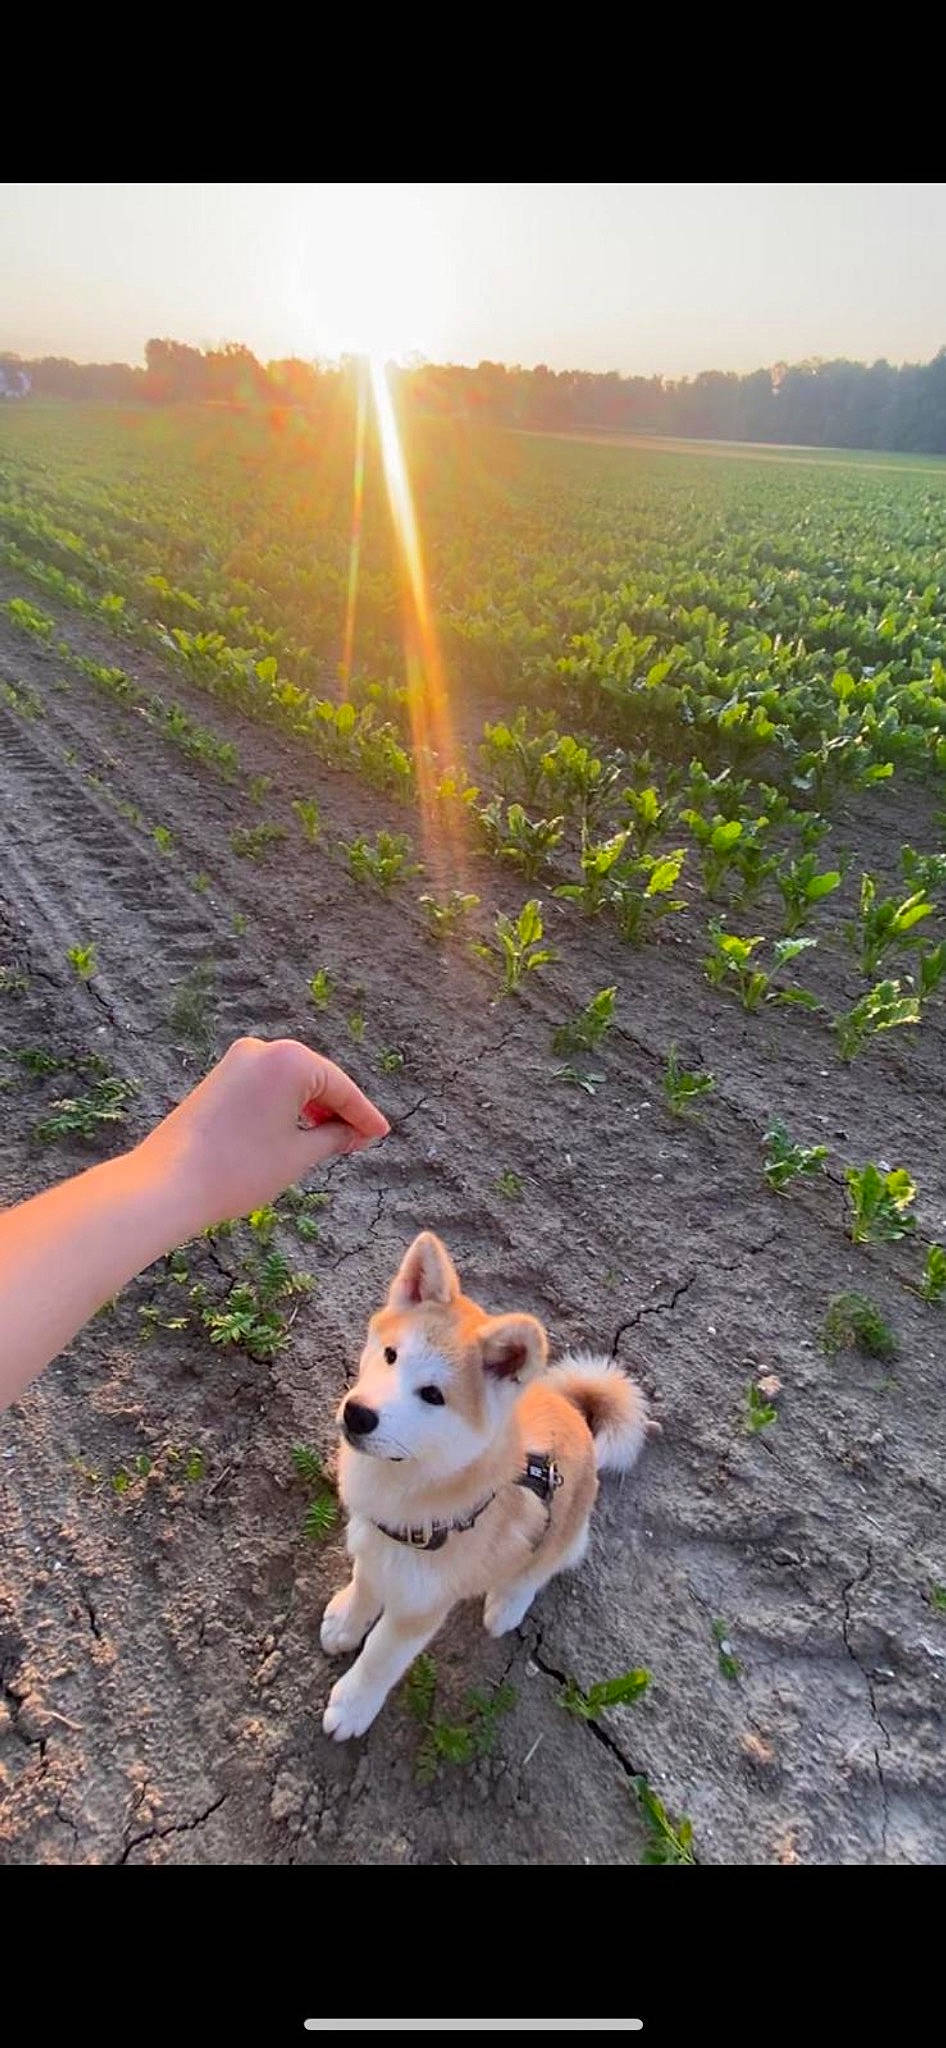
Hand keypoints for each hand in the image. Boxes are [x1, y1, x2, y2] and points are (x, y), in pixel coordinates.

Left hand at [138, 1036, 389, 1235]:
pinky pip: (266, 1086)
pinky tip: (297, 1131)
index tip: (380, 1134)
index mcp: (289, 1060)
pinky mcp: (219, 1078)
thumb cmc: (238, 1168)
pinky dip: (287, 1106)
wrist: (169, 1183)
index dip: (363, 1114)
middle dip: (339, 1109)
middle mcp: (263, 1050)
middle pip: (316, 1078)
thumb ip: (334, 1137)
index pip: (340, 1087)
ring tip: (332, 1141)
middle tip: (359, 1140)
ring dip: (313, 1108)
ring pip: (290, 1082)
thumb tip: (351, 1132)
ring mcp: (236, 1062)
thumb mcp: (299, 1154)